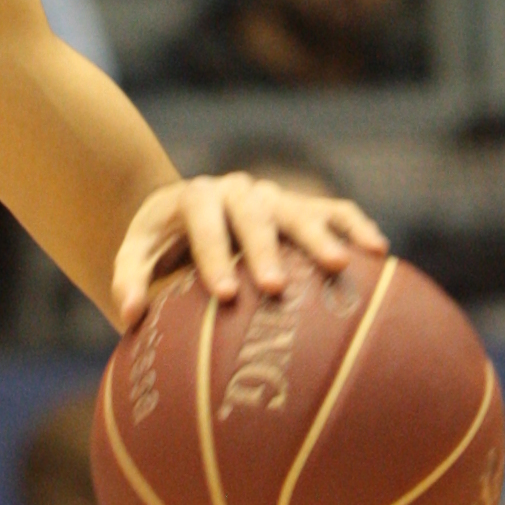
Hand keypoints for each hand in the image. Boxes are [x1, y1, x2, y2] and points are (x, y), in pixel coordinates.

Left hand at [113, 173, 387, 327]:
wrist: (183, 215)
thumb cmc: (158, 246)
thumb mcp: (134, 256)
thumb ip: (127, 280)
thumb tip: (130, 314)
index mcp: (196, 197)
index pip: (204, 221)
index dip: (213, 255)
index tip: (222, 294)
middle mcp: (238, 190)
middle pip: (255, 214)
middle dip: (265, 250)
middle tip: (275, 288)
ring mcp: (274, 195)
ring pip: (299, 210)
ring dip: (319, 237)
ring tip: (339, 267)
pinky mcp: (302, 206)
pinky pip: (335, 210)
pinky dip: (354, 226)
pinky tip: (377, 253)